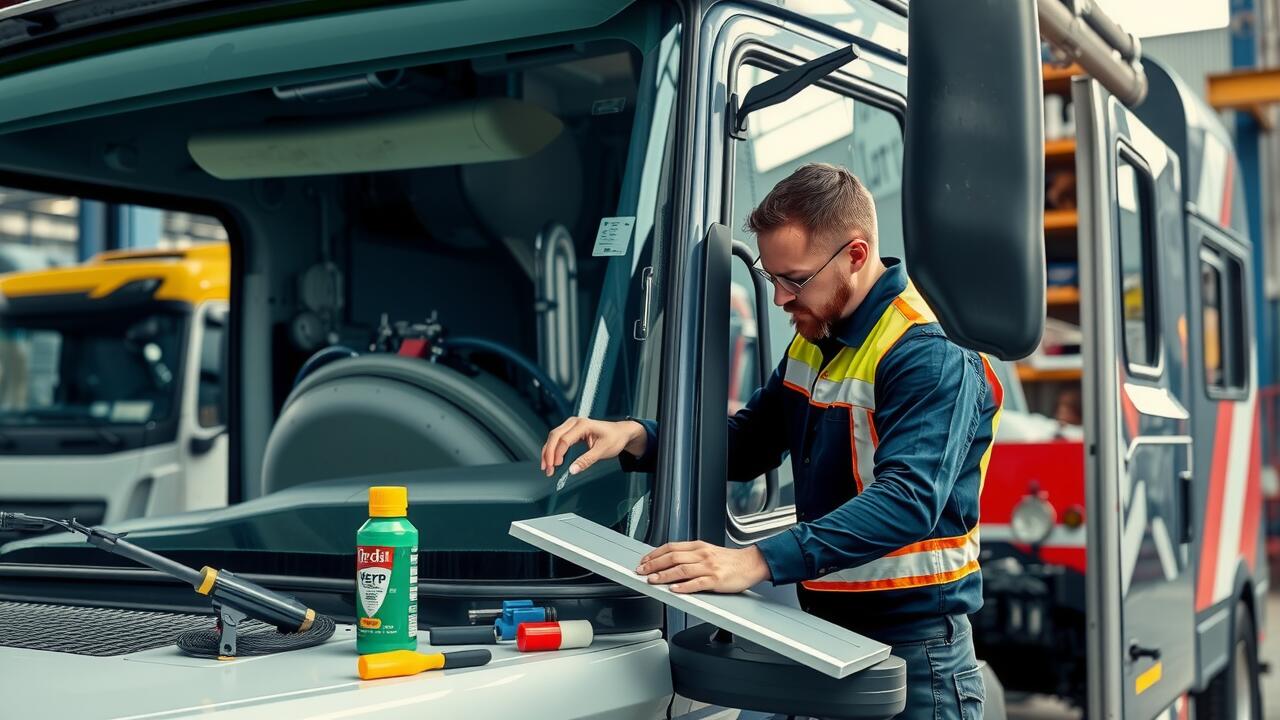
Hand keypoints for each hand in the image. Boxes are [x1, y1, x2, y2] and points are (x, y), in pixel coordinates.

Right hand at [540, 417, 646, 476]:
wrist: (621, 432)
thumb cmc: (615, 438)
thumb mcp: (602, 451)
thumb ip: (586, 460)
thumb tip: (572, 470)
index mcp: (583, 425)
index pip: (564, 440)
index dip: (557, 454)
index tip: (555, 467)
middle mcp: (575, 422)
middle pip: (555, 436)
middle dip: (548, 454)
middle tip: (547, 469)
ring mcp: (572, 425)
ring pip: (553, 437)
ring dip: (548, 452)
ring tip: (546, 467)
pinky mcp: (571, 430)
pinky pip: (557, 438)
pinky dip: (552, 449)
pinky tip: (551, 460)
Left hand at [636, 541, 770, 593]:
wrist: (751, 563)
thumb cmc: (729, 560)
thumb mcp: (707, 551)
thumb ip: (690, 555)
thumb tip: (669, 561)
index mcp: (698, 546)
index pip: (671, 547)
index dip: (654, 554)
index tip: (643, 561)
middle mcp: (702, 555)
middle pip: (673, 557)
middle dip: (654, 564)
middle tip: (641, 571)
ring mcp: (709, 567)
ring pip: (682, 570)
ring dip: (664, 575)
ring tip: (652, 580)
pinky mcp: (716, 580)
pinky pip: (697, 583)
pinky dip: (684, 587)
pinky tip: (675, 589)